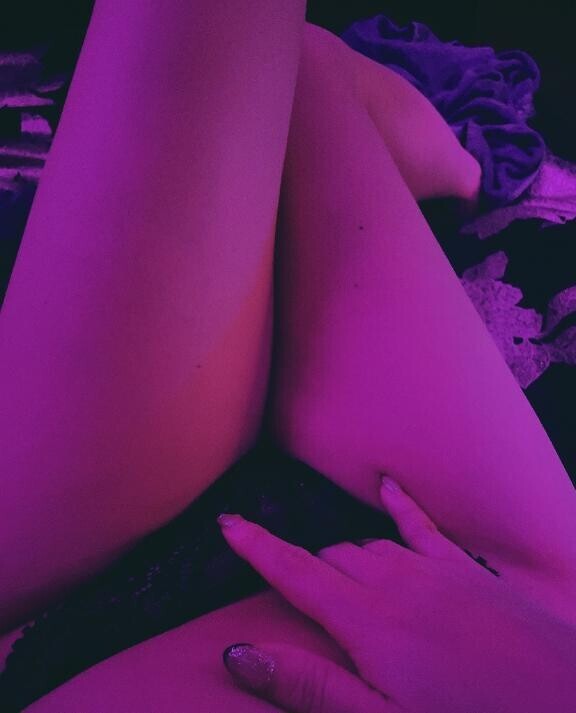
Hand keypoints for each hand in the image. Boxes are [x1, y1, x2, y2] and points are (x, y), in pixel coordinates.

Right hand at [217, 476, 575, 712]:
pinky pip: (421, 523)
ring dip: (342, 555)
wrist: (565, 700)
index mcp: (367, 623)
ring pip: (366, 542)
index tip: (227, 522)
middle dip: (303, 566)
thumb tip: (241, 654)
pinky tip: (386, 485)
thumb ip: (311, 686)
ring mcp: (432, 569)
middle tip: (288, 588)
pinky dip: (398, 503)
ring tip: (332, 573)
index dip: (256, 547)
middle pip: (328, 556)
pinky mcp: (464, 567)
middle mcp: (393, 581)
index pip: (294, 573)